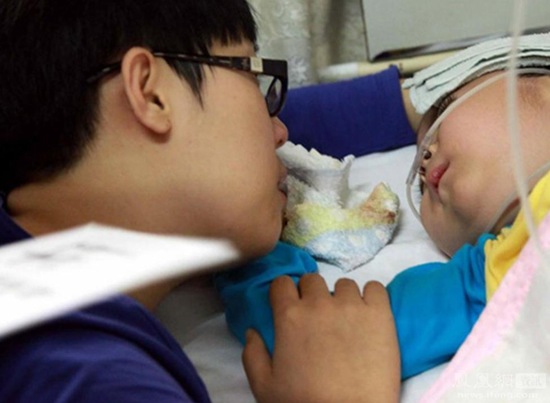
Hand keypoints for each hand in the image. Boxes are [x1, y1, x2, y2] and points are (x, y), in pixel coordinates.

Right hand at [242, 274, 399, 402]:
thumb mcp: (265, 386)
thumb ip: (253, 355)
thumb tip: (252, 332)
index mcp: (289, 316)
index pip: (282, 282)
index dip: (285, 293)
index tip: (291, 306)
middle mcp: (319, 304)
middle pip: (313, 280)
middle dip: (312, 294)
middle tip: (319, 318)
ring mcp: (351, 306)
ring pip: (344, 284)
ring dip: (342, 298)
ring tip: (347, 321)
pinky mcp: (379, 314)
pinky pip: (375, 288)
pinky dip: (371, 297)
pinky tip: (369, 315)